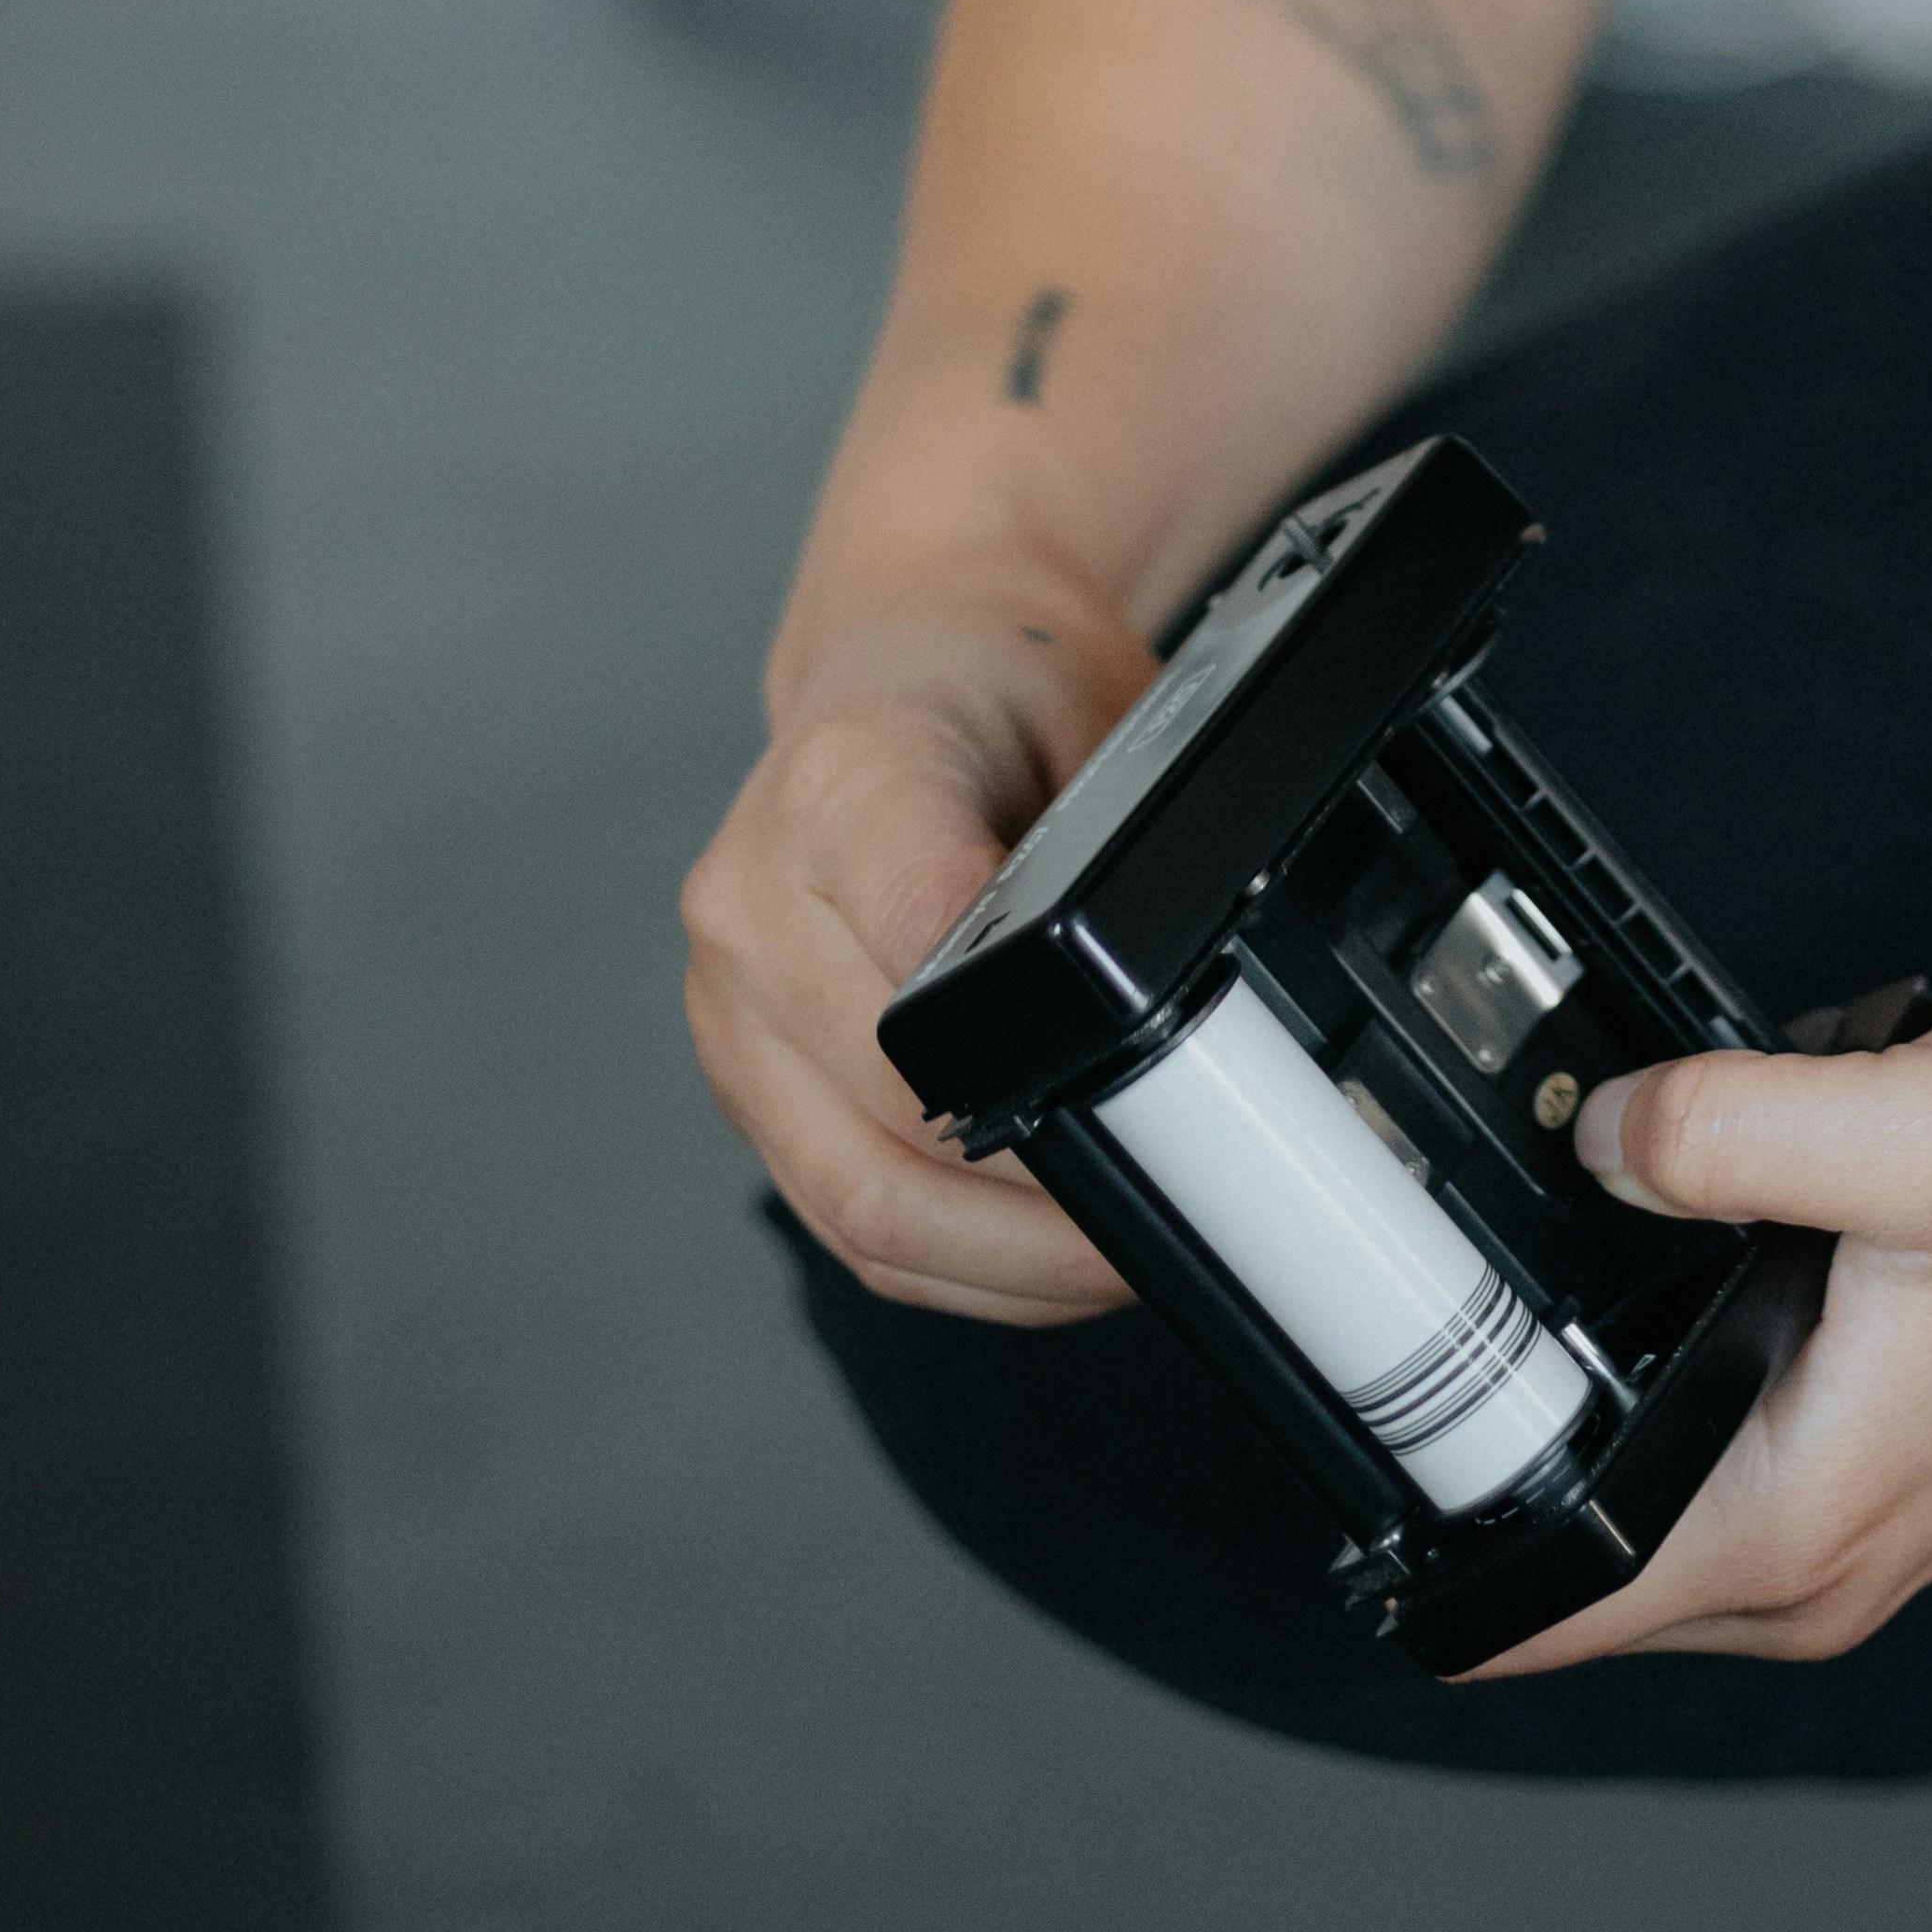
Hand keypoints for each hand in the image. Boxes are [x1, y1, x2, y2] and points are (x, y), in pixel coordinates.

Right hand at [680, 584, 1154, 1323]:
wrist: (907, 667)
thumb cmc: (995, 693)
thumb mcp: (1094, 717)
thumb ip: (1119, 853)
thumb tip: (1202, 1001)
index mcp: (846, 783)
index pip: (920, 927)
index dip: (1027, 1041)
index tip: (1135, 1099)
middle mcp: (753, 897)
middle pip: (894, 1105)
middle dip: (1048, 1191)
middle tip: (1170, 1209)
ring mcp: (730, 1004)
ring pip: (857, 1199)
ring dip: (1007, 1263)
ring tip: (1121, 1254)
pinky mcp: (742, 1079)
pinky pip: (841, 1217)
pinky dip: (955, 1264)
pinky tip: (1042, 1258)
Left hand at [1465, 958, 1931, 1675]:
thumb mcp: (1922, 1119)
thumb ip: (1732, 1133)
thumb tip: (1596, 1138)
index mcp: (1801, 1527)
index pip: (1534, 1613)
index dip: (1421, 1532)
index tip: (1368, 1409)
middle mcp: (1822, 1565)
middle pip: (1564, 1572)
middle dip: (1484, 1457)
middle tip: (1439, 1291)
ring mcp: (1854, 1527)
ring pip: (1636, 1518)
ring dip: (1578, 1423)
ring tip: (1547, 1266)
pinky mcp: (1879, 1467)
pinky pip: (1706, 1474)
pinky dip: (1661, 1399)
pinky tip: (1667, 1275)